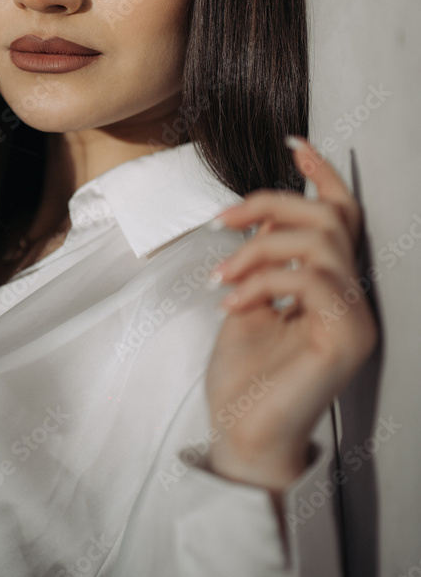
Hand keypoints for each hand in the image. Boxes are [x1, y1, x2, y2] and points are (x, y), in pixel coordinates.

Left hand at [203, 136, 378, 490]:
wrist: (240, 434)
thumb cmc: (242, 375)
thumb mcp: (247, 299)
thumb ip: (264, 256)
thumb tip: (266, 211)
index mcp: (331, 287)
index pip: (341, 218)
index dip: (323, 175)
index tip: (292, 143)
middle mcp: (353, 299)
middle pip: (330, 218)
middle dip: (270, 205)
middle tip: (222, 221)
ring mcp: (356, 319)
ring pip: (319, 242)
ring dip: (258, 249)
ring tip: (221, 276)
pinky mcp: (349, 338)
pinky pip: (310, 280)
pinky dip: (261, 282)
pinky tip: (231, 304)